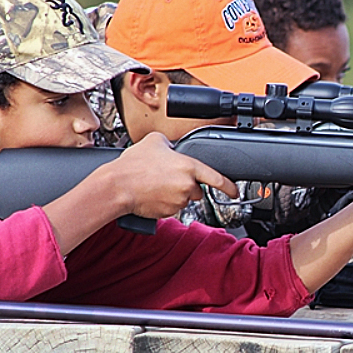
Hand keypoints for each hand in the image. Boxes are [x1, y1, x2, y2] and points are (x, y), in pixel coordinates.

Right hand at [111, 132, 238, 217]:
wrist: (117, 186)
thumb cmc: (133, 165)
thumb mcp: (153, 141)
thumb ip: (170, 143)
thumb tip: (172, 146)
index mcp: (188, 167)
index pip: (217, 178)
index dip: (228, 186)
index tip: (235, 191)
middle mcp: (187, 185)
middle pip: (197, 189)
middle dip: (186, 185)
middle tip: (166, 178)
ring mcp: (178, 200)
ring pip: (184, 199)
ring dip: (175, 194)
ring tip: (156, 185)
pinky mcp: (168, 212)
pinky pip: (172, 208)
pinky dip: (165, 202)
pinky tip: (153, 194)